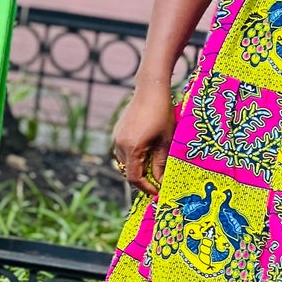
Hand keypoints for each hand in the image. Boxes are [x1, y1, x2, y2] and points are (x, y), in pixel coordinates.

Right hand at [112, 83, 177, 197]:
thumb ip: (160, 163)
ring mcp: (116, 137)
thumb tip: (159, 182)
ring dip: (136, 167)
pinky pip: (122, 151)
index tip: (156, 192)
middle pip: (127, 171)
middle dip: (141, 179)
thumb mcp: (165, 141)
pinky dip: (132, 156)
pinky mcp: (117, 131)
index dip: (145, 187)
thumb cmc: (162, 113)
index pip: (134, 178)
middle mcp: (120, 144)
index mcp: (132, 148)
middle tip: (156, 182)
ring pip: (124, 162)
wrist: (150, 89)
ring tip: (153, 166)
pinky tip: (146, 151)